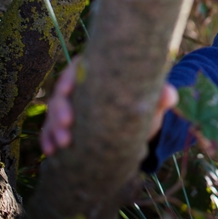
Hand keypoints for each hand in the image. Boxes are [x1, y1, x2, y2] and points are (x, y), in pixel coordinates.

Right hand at [40, 58, 178, 155]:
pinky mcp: (64, 126)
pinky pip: (49, 131)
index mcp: (97, 73)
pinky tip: (51, 151)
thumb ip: (161, 96)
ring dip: (52, 128)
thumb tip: (170, 96)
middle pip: (61, 92)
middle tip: (68, 124)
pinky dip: (48, 140)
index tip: (68, 89)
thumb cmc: (142, 105)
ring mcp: (68, 107)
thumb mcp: (151, 101)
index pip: (78, 67)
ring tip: (63, 144)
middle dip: (60, 109)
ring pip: (52, 113)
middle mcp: (78, 88)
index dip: (70, 76)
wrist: (137, 127)